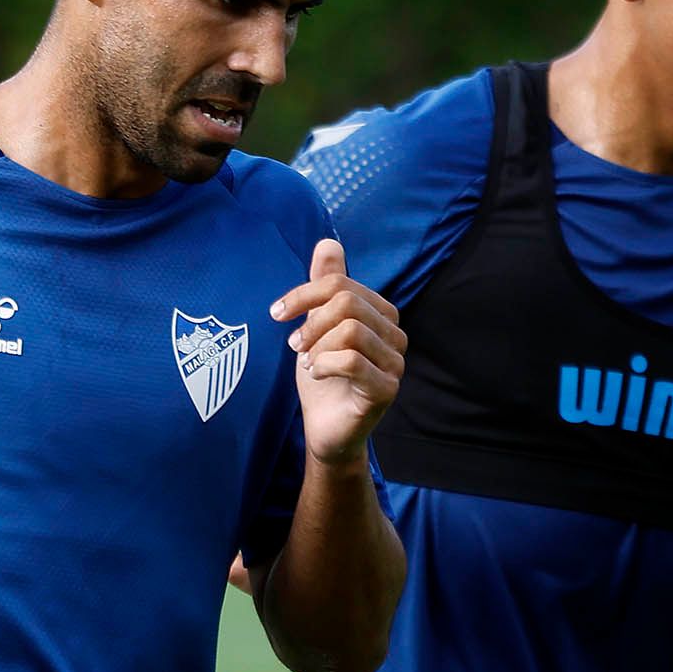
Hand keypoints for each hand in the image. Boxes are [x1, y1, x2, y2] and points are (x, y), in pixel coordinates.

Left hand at [270, 239, 405, 465]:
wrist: (325, 429)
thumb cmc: (322, 377)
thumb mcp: (316, 327)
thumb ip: (324, 288)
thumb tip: (327, 242)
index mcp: (381, 314)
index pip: (341, 284)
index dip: (304, 294)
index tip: (277, 314)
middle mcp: (395, 335)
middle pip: (347, 303)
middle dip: (311, 322)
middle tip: (295, 345)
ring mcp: (395, 363)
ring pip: (350, 330)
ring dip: (317, 346)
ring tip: (307, 362)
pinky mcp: (386, 389)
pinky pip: (351, 361)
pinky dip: (323, 365)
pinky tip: (317, 375)